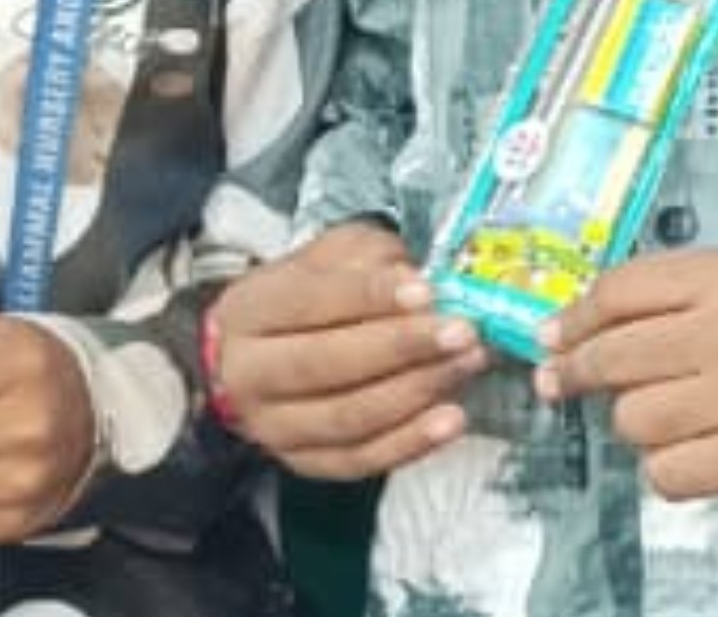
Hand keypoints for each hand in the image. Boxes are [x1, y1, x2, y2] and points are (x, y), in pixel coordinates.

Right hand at [206, 222, 481, 479]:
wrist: (261, 354)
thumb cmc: (310, 295)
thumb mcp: (332, 256)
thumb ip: (368, 259)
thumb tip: (412, 281)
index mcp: (251, 311)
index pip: (310, 302)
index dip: (370, 297)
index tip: (425, 291)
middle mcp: (250, 375)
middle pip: (326, 365)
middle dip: (401, 348)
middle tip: (461, 332)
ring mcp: (272, 427)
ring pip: (346, 418)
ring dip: (416, 393)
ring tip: (466, 365)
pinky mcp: (302, 462)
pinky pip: (358, 461)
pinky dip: (408, 443)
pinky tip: (450, 420)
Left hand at [545, 249, 717, 497]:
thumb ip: (673, 294)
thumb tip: (580, 327)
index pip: (621, 291)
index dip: (574, 318)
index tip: (551, 336)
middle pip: (614, 357)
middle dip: (574, 372)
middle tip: (560, 381)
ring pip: (632, 420)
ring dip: (635, 421)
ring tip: (665, 413)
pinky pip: (666, 474)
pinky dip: (666, 468)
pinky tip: (689, 450)